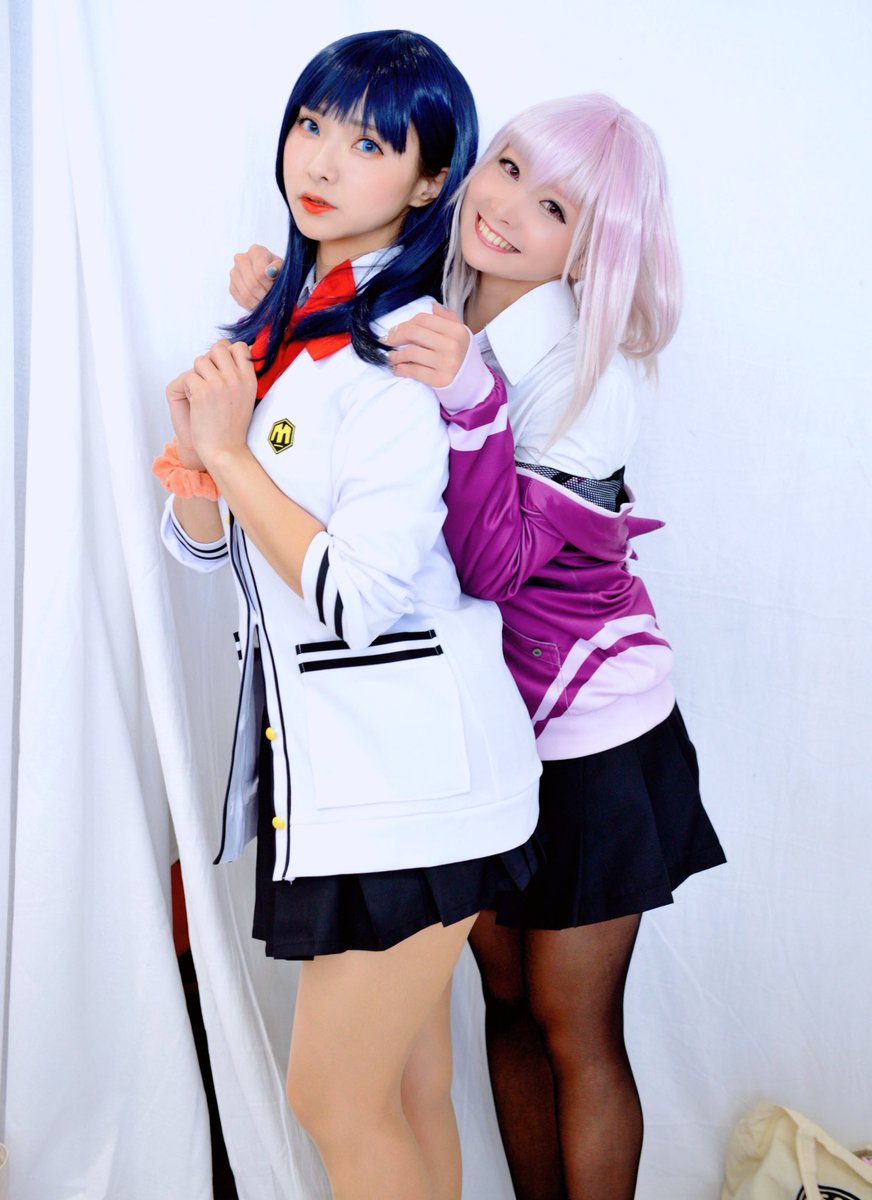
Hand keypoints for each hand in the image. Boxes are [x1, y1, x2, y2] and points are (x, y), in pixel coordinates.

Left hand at [169, 340, 257, 470]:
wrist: (225, 450)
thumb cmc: (233, 428)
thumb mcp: (246, 397)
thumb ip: (240, 375)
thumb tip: (230, 350)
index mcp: (249, 379)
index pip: (240, 347)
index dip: (227, 352)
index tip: (221, 367)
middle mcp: (236, 379)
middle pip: (217, 348)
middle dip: (209, 361)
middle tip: (208, 381)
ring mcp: (219, 385)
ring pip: (199, 361)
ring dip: (196, 375)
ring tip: (202, 395)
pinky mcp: (202, 393)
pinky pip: (188, 377)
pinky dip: (188, 390)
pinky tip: (196, 405)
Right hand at [230, 244, 282, 309]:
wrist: (271, 276)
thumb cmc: (278, 271)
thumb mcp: (283, 267)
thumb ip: (278, 267)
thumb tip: (270, 271)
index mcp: (255, 251)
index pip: (260, 273)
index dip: (269, 285)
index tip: (276, 288)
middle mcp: (241, 259)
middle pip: (252, 284)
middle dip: (265, 295)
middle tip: (273, 298)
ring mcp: (234, 273)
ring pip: (246, 294)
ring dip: (259, 302)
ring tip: (268, 301)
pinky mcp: (232, 286)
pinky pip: (241, 300)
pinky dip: (252, 305)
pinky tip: (260, 302)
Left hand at [384, 304, 471, 388]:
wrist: (473, 383)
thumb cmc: (462, 356)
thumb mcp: (460, 334)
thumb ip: (447, 318)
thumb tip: (432, 305)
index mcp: (456, 330)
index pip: (423, 319)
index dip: (405, 323)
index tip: (396, 330)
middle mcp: (452, 345)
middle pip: (413, 333)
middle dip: (395, 336)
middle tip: (388, 342)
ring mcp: (446, 363)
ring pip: (410, 353)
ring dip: (395, 355)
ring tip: (391, 357)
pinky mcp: (440, 380)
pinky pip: (413, 371)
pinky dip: (400, 369)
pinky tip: (397, 369)